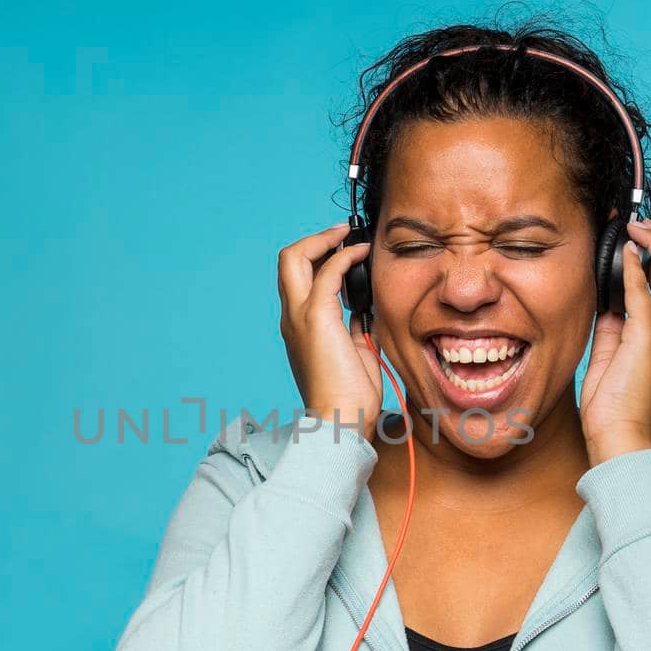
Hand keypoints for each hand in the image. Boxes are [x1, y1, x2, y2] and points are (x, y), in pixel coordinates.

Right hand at [278, 222, 382, 435]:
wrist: (343, 418)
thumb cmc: (350, 395)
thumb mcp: (354, 350)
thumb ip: (353, 326)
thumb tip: (363, 308)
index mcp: (299, 326)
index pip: (298, 279)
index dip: (318, 258)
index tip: (344, 249)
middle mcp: (292, 317)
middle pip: (287, 260)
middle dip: (315, 240)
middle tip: (343, 233)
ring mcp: (299, 316)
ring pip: (295, 258)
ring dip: (326, 240)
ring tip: (352, 236)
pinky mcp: (316, 317)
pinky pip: (327, 272)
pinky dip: (345, 256)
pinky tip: (363, 254)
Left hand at [580, 221, 650, 466]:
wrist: (620, 439)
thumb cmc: (615, 408)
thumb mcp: (613, 359)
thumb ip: (614, 328)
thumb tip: (607, 301)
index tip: (644, 246)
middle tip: (644, 229)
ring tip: (637, 230)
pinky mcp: (647, 339)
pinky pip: (643, 293)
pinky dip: (635, 267)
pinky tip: (625, 252)